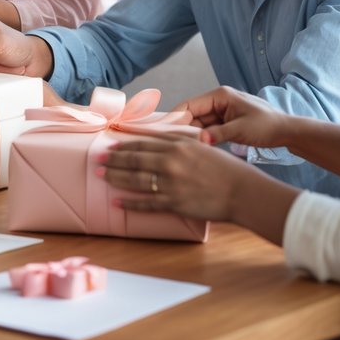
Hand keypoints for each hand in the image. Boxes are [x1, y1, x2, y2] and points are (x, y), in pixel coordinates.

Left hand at [100, 135, 265, 222]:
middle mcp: (170, 162)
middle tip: (98, 160)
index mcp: (177, 146)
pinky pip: (146, 203)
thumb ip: (178, 140)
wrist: (241, 192)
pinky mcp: (174, 203)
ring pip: (135, 179)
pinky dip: (129, 203)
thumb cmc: (224, 168)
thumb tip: (156, 136)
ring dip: (116, 177)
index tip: (110, 146)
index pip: (142, 144)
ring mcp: (170, 183)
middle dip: (113, 160)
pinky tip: (117, 202)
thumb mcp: (201, 145)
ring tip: (102, 176)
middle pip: (134, 160)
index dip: (123, 146)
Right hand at [177, 87, 292, 147]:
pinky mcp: (225, 122)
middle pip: (192, 114)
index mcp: (220, 96)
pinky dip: (201, 138)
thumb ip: (218, 134)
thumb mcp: (241, 130)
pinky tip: (193, 148)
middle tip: (167, 143)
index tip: (161, 129)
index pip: (189, 105)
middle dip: (181, 127)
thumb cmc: (266, 126)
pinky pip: (207, 129)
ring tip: (177, 148)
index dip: (174, 117)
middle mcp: (218, 101)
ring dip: (191, 134)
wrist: (287, 132)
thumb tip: (199, 141)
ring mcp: (221, 112)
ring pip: (198, 123)